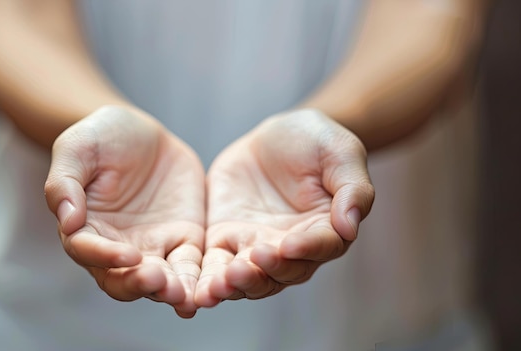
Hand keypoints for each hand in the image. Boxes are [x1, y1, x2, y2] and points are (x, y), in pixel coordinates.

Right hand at [45, 106, 204, 317]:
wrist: (143, 132)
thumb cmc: (101, 137)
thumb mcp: (77, 148)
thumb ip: (65, 182)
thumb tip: (67, 220)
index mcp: (85, 228)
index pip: (89, 252)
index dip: (106, 257)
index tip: (129, 255)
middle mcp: (116, 247)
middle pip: (123, 279)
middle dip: (140, 285)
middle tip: (159, 283)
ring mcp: (152, 247)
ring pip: (159, 280)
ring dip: (171, 291)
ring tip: (184, 295)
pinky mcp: (182, 240)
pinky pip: (191, 265)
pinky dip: (198, 281)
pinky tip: (208, 290)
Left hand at [195, 109, 373, 305]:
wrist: (276, 135)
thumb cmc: (317, 142)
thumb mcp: (340, 153)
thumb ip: (352, 188)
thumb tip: (350, 226)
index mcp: (325, 231)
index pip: (318, 247)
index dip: (304, 248)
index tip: (287, 245)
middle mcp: (292, 249)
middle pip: (279, 273)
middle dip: (260, 274)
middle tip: (241, 270)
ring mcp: (256, 247)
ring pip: (247, 278)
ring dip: (231, 286)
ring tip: (214, 288)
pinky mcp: (225, 240)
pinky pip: (215, 264)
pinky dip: (206, 279)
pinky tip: (195, 292)